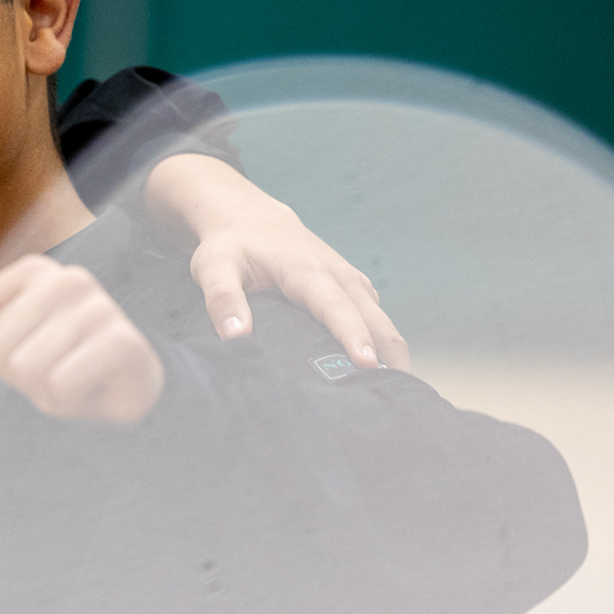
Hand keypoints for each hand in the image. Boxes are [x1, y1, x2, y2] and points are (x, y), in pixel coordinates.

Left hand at [0, 226, 163, 423]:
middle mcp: (68, 279)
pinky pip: (58, 384)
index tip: (16, 351)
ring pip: (26, 367)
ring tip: (66, 382)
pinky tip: (86, 392)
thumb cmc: (51, 357)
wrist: (117, 394)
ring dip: (40, 390)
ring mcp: (100, 307)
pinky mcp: (123, 343)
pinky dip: (65, 402)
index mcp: (35, 270)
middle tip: (46, 372)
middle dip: (13, 375)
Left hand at [146, 154, 409, 369]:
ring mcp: (351, 281)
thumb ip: (222, 298)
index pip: (336, 307)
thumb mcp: (214, 267)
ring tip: (399, 394)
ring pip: (382, 320)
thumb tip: (236, 335)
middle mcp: (339, 275)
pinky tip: (384, 374)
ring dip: (395, 353)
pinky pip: (376, 318)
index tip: (367, 365)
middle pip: (374, 318)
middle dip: (390, 355)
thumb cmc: (231, 246)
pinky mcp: (353, 288)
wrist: (250, 219)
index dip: (353, 336)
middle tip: (400, 395)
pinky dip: (385, 343)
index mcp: (307, 271)